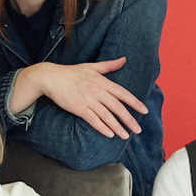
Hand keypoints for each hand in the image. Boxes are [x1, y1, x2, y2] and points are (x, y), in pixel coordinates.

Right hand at [19, 58, 148, 138]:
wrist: (51, 77)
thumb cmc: (71, 72)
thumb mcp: (92, 66)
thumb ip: (109, 65)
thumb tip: (124, 59)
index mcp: (102, 81)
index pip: (123, 93)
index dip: (135, 102)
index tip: (144, 111)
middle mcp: (98, 91)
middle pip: (117, 107)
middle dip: (129, 119)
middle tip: (138, 129)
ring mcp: (88, 100)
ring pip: (107, 115)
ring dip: (118, 127)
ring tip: (126, 136)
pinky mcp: (78, 108)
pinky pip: (93, 120)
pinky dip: (102, 127)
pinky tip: (110, 134)